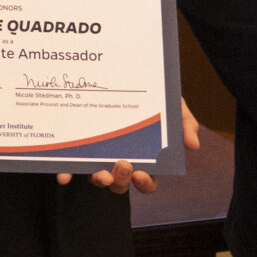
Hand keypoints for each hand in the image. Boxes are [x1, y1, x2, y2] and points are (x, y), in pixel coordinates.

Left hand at [58, 99, 203, 190]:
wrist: (120, 71)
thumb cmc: (150, 95)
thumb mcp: (171, 104)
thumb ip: (184, 122)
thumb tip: (193, 145)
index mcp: (143, 156)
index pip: (146, 180)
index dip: (144, 184)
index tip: (141, 175)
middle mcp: (118, 160)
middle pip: (120, 184)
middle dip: (121, 181)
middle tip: (123, 165)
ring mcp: (96, 156)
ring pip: (97, 178)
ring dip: (98, 180)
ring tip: (100, 172)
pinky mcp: (75, 148)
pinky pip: (69, 166)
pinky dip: (65, 174)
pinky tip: (63, 175)